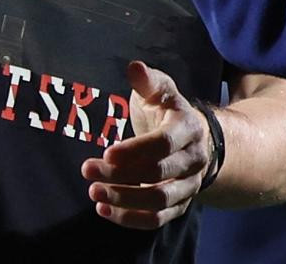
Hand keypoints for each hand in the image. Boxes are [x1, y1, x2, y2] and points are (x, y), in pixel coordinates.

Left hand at [80, 60, 212, 229]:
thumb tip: (134, 67)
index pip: (163, 144)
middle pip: (158, 175)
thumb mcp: (160, 90)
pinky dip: (133, 219)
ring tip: (94, 193)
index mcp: (188, 128)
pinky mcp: (180, 204)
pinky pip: (160, 219)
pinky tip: (104, 211)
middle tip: (88, 170)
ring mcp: (189, 185)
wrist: (197, 139)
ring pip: (160, 200)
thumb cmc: (168, 111)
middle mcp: (194, 160)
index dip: (135, 150)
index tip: (107, 152)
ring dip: (125, 201)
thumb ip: (148, 81)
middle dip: (121, 176)